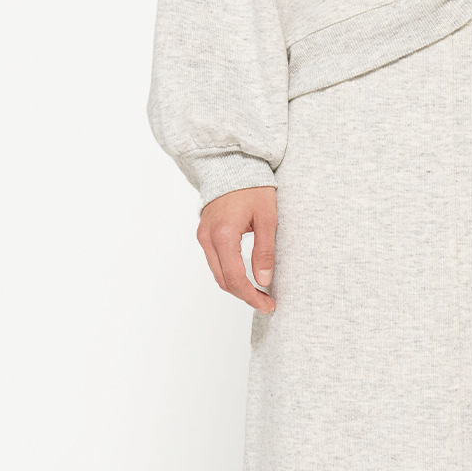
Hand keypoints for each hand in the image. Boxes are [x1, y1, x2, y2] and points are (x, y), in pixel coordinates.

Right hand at [197, 187, 276, 313]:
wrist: (232, 165)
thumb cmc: (253, 188)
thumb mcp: (268, 218)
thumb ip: (265, 251)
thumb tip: (264, 280)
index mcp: (224, 234)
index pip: (235, 277)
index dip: (252, 296)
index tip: (268, 305)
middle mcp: (208, 238)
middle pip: (223, 280)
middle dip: (245, 296)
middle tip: (266, 303)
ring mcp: (203, 236)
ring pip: (217, 274)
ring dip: (237, 287)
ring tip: (259, 293)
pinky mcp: (204, 234)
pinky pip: (215, 262)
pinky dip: (229, 273)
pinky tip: (246, 277)